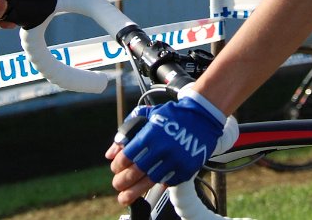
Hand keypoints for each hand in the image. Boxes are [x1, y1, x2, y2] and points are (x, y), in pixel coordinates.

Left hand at [106, 86, 226, 205]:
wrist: (202, 116)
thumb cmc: (172, 115)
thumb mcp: (147, 116)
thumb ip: (126, 133)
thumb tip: (110, 154)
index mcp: (151, 135)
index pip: (127, 157)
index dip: (118, 166)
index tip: (115, 169)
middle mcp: (162, 149)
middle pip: (136, 172)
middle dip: (122, 182)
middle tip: (117, 186)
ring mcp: (175, 160)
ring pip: (150, 181)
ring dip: (136, 191)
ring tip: (126, 197)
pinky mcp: (186, 169)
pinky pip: (168, 181)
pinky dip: (158, 184)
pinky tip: (151, 183)